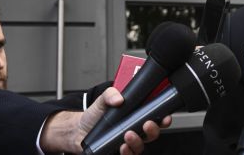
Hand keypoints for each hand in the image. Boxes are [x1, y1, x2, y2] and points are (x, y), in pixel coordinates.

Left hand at [41, 87, 171, 153]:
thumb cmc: (94, 116)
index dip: (164, 118)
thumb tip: (118, 98)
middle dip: (153, 130)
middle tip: (147, 124)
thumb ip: (110, 94)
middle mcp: (135, 131)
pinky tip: (122, 147)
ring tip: (128, 135)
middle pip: (152, 134)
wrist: (78, 130)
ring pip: (141, 146)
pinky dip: (127, 152)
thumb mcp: (102, 100)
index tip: (165, 116)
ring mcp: (127, 143)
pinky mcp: (118, 152)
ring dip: (137, 142)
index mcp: (136, 116)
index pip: (155, 117)